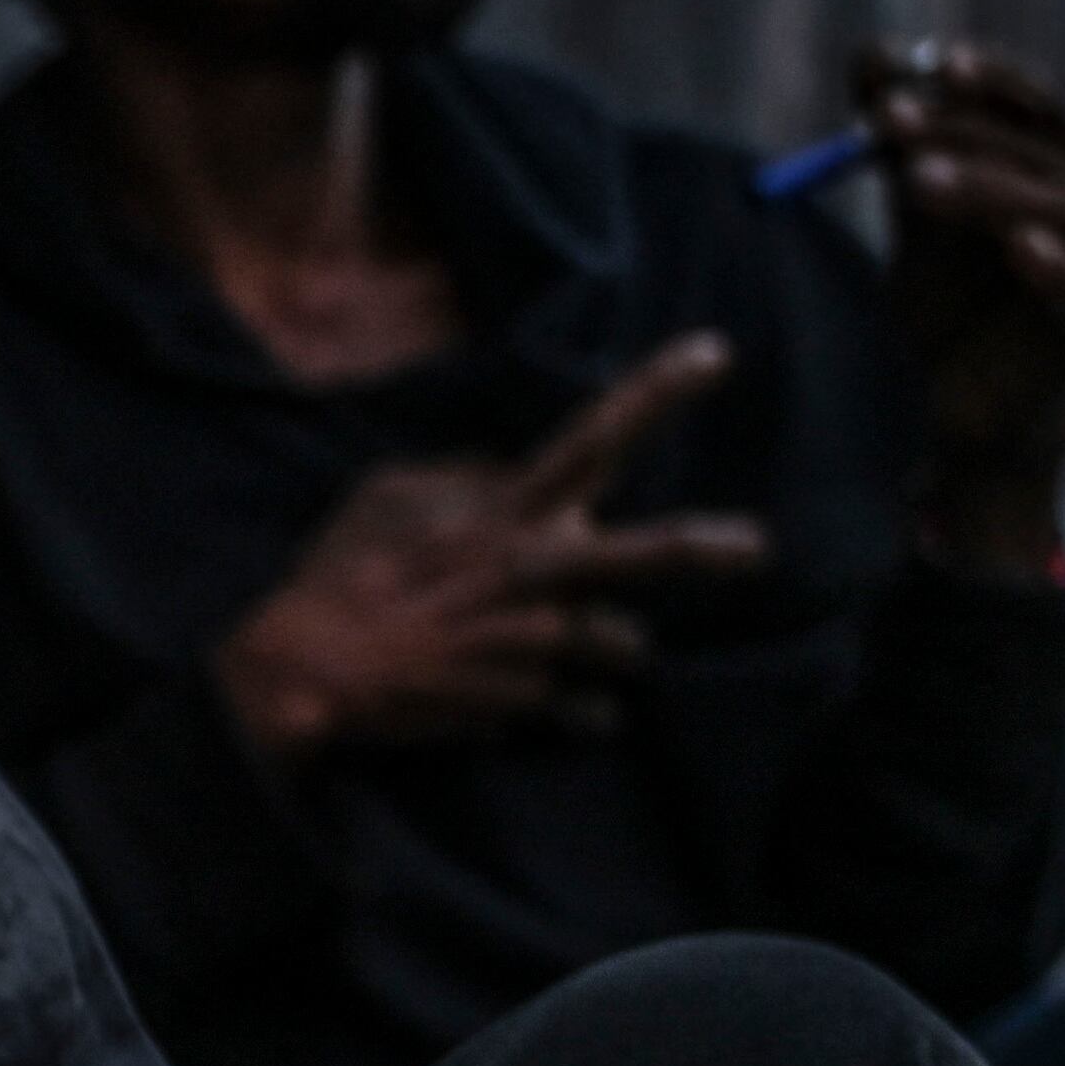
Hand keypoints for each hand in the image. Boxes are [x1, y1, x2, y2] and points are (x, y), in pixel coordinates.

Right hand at [212, 337, 774, 764]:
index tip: (718, 352)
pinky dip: (580, 710)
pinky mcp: (525, 699)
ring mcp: (535, 640)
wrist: (309, 667)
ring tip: (596, 653)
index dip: (658, 392)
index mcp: (505, 511)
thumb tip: (502, 464)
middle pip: (645, 552)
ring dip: (613, 647)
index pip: (594, 437)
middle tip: (754, 548)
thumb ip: (458, 477)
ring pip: (622, 641)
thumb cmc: (343, 575)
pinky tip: (576, 713)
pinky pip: (581, 707)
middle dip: (705, 548)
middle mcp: (534, 569)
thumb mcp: (386, 496)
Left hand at [857, 39, 1064, 567]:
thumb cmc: (942, 304)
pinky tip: (1017, 245)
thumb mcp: (913, 209)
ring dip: (993, 189)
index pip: (1043, 108)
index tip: (930, 63)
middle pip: (1052, 154)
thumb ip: (898, 136)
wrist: (947, 408)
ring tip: (915, 180)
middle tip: (889, 123)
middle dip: (968, 133)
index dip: (992, 82)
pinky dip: (1059, 269)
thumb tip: (872, 50)